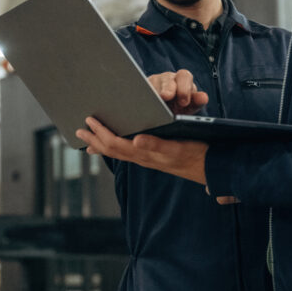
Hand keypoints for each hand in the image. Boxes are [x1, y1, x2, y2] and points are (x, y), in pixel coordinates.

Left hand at [79, 116, 207, 184]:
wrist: (213, 168)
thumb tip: (135, 141)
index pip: (116, 145)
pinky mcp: (155, 158)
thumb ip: (157, 146)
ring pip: (119, 153)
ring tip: (88, 139)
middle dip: (95, 140)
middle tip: (78, 130)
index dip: (101, 134)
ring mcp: (149, 159)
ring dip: (102, 144)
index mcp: (146, 154)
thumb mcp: (178, 148)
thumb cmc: (197, 155)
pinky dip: (117, 147)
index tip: (88, 122)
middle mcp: (144, 158)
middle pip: (113, 150)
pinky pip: (129, 153)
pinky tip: (114, 145)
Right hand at [148, 70, 208, 114]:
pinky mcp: (141, 88)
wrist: (163, 114)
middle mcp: (168, 78)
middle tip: (167, 98)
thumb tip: (204, 97)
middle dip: (168, 88)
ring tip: (153, 102)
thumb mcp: (188, 107)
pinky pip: (142, 89)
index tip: (184, 102)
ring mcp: (154, 82)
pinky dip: (142, 95)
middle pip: (167, 78)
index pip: (184, 77)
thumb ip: (196, 102)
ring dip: (154, 92)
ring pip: (153, 83)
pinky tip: (142, 103)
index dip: (184, 88)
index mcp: (183, 80)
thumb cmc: (178, 107)